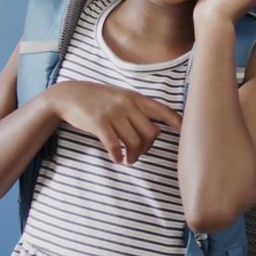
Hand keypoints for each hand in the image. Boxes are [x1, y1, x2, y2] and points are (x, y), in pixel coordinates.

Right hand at [45, 81, 182, 164]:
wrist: (69, 95)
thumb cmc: (99, 99)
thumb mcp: (122, 98)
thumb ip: (139, 111)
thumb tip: (158, 132)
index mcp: (136, 98)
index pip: (163, 110)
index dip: (177, 122)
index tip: (186, 133)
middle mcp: (128, 105)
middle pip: (150, 134)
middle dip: (147, 149)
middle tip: (137, 154)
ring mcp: (114, 114)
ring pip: (134, 143)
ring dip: (133, 157)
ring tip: (127, 160)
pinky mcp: (99, 123)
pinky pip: (115, 146)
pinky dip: (117, 157)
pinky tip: (116, 159)